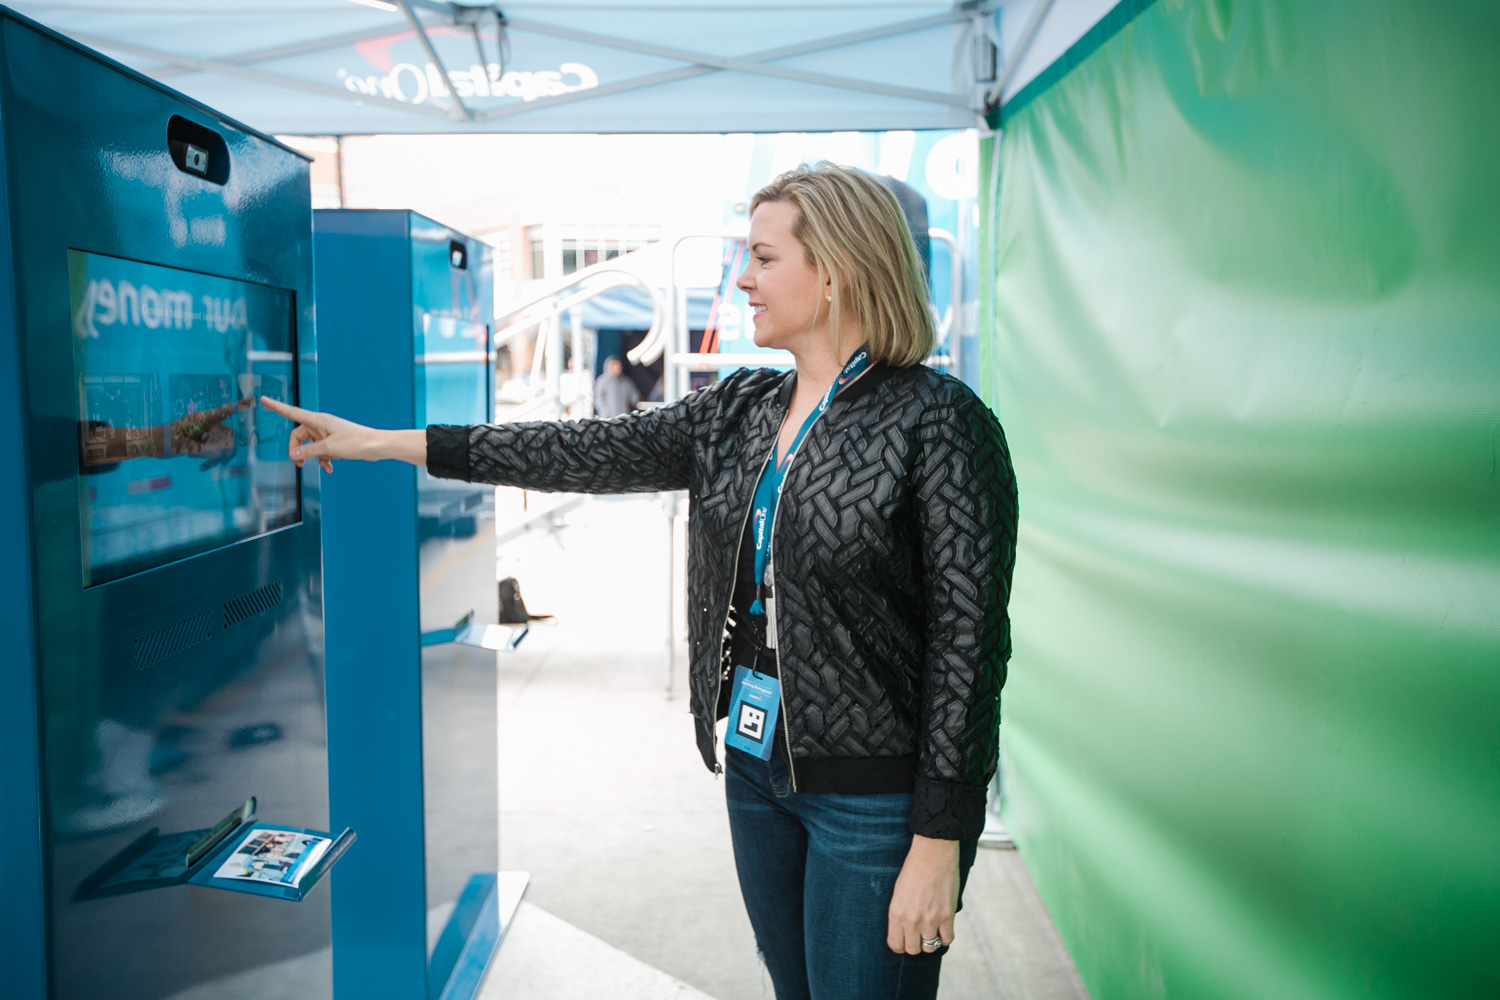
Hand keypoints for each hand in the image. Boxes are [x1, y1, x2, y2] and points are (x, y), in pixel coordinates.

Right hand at [260, 396, 381, 473]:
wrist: (376, 446)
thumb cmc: (356, 442)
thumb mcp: (328, 449)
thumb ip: (308, 451)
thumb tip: (292, 453)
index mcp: (318, 420)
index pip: (292, 412)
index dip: (276, 407)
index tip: (263, 399)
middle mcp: (321, 425)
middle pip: (299, 435)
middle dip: (298, 450)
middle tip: (300, 464)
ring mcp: (328, 433)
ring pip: (311, 445)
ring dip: (314, 457)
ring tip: (323, 466)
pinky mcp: (335, 441)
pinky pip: (322, 450)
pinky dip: (324, 459)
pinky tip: (330, 468)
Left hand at [887, 835, 959, 954]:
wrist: (932, 853)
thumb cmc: (913, 868)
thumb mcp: (898, 892)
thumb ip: (900, 913)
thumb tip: (904, 929)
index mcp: (896, 914)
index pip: (895, 945)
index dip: (900, 945)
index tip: (904, 940)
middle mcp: (912, 921)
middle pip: (913, 950)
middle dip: (915, 944)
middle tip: (918, 934)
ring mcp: (930, 920)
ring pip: (930, 947)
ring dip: (930, 940)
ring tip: (930, 929)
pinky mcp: (947, 916)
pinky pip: (947, 939)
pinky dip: (945, 936)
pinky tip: (942, 928)